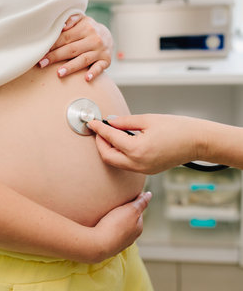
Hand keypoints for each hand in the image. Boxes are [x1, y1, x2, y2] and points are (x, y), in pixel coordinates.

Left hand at [38, 14, 112, 80]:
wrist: (108, 37)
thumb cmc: (88, 29)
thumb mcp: (82, 20)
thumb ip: (71, 19)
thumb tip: (62, 25)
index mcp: (86, 27)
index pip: (65, 37)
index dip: (52, 45)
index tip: (41, 52)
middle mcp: (94, 39)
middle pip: (72, 49)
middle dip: (56, 57)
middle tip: (42, 64)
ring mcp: (100, 50)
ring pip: (83, 59)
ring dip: (71, 67)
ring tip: (59, 73)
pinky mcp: (106, 61)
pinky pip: (99, 68)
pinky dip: (93, 73)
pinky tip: (86, 78)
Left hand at [88, 114, 206, 174]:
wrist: (198, 142)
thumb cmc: (178, 128)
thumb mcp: (148, 119)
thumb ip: (125, 121)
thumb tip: (109, 122)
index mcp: (137, 149)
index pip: (110, 138)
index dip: (98, 129)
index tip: (92, 122)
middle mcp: (138, 163)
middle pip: (108, 156)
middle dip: (100, 143)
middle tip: (98, 130)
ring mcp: (143, 170)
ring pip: (116, 163)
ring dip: (108, 150)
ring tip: (108, 135)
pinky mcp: (148, 171)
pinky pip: (127, 165)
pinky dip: (120, 154)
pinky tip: (121, 143)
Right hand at [91, 192, 151, 262]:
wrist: (97, 244)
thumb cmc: (115, 226)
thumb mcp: (131, 210)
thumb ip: (141, 202)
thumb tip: (149, 194)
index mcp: (138, 228)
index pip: (138, 211)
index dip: (132, 202)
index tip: (124, 196)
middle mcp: (131, 237)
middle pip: (128, 220)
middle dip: (123, 212)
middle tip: (114, 204)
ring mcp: (119, 243)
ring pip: (119, 228)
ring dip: (115, 220)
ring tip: (106, 213)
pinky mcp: (108, 246)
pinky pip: (109, 234)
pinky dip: (107, 228)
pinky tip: (101, 225)